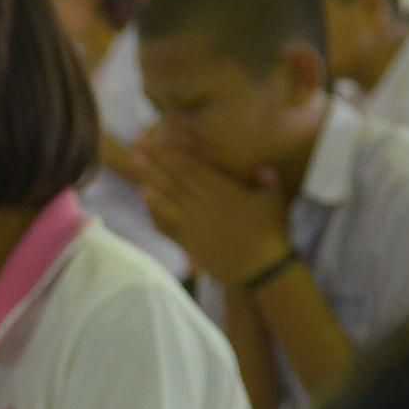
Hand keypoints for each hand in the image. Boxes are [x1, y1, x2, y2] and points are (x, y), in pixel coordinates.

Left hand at [133, 139, 291, 286]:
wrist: (260, 268)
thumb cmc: (271, 232)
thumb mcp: (273, 200)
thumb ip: (267, 180)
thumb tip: (264, 167)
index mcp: (223, 190)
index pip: (193, 168)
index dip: (175, 153)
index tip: (160, 140)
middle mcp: (203, 204)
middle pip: (175, 179)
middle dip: (155, 162)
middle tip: (137, 148)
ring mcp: (193, 223)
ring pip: (168, 197)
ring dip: (150, 180)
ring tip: (135, 166)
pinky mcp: (189, 241)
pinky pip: (167, 222)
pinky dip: (155, 208)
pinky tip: (145, 196)